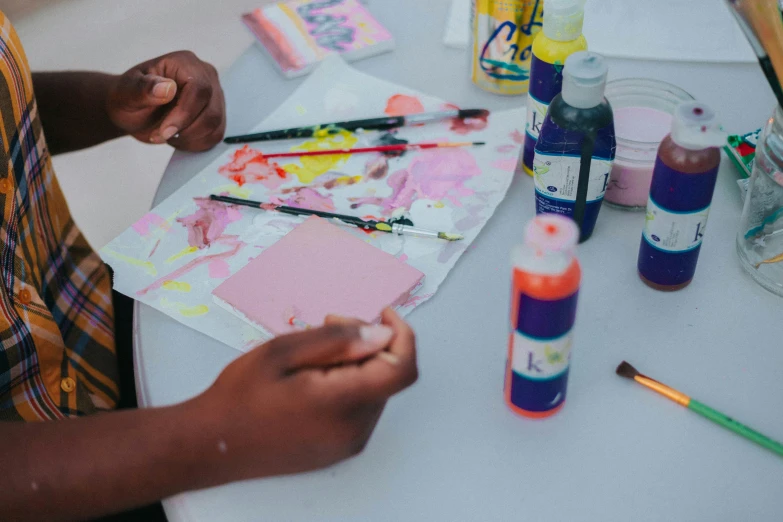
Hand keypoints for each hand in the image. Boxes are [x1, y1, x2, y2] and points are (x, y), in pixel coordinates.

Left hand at [106, 51, 225, 151]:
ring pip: (215, 125)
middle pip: (211, 111)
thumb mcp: (126, 92)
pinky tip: (178, 138)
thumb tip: (168, 88)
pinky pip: (215, 135)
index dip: (184, 114)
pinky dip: (196, 143)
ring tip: (166, 134)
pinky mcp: (217, 115)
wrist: (134, 111)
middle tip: (159, 134)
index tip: (164, 131)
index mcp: (185, 63)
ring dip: (189, 138)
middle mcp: (206, 76)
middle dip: (185, 129)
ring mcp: (215, 96)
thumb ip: (143, 88)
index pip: (199, 89)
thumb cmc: (129, 97)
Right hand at [200, 309, 417, 480]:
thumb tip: (383, 333)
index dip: (402, 335)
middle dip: (369, 343)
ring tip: (314, 354)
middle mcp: (354, 430)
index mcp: (341, 404)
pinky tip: (316, 377)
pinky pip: (362, 409)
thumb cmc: (240, 395)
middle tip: (329, 324)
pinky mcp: (340, 449)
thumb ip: (338, 340)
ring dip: (358, 363)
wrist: (211, 444)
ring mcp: (348, 444)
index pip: (401, 369)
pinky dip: (350, 384)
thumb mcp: (283, 352)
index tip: (383, 313)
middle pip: (387, 375)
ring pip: (375, 391)